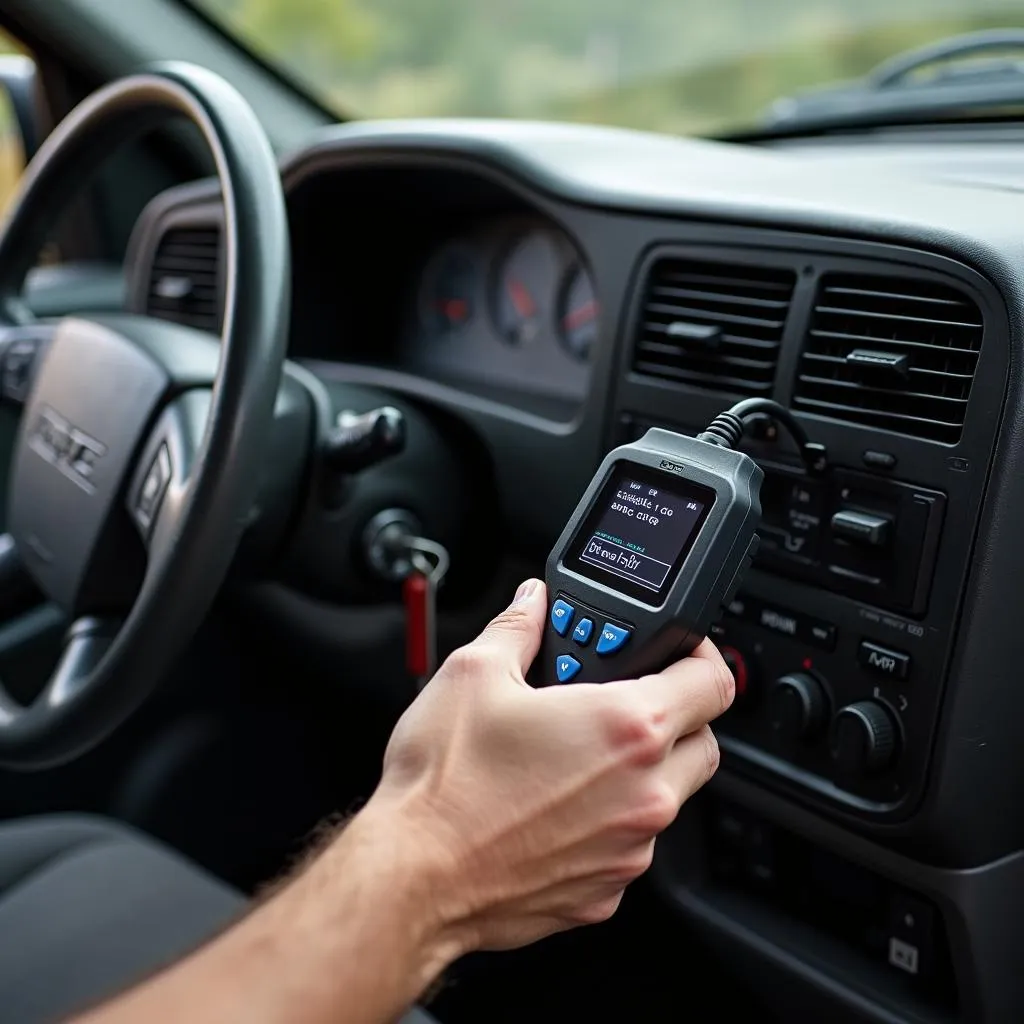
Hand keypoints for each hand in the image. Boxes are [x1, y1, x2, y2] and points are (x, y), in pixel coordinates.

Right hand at [364, 578, 733, 954]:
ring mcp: (629, 850)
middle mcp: (645, 793)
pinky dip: (609, 821)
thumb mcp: (474, 673)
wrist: (414, 877)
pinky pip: (630, 846)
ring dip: (641, 771)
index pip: (713, 682)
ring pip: (668, 798)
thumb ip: (518, 626)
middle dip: (675, 716)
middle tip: (624, 702)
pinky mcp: (605, 892)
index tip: (679, 652)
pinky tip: (555, 806)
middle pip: (703, 742)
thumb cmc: (445, 783)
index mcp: (627, 728)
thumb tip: (533, 603)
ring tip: (575, 755)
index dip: (700, 655)